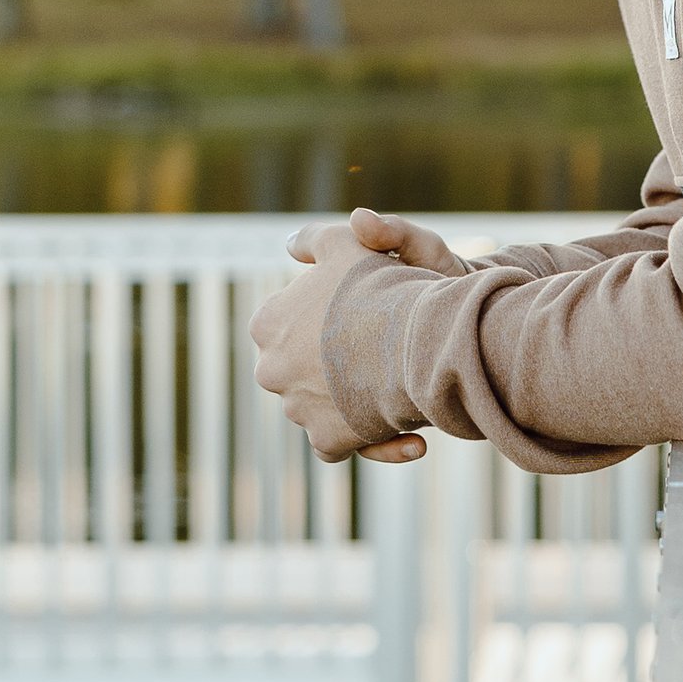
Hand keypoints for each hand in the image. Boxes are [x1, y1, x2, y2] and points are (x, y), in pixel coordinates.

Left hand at [249, 206, 449, 463]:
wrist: (416, 337)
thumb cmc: (380, 286)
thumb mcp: (346, 244)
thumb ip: (314, 239)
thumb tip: (290, 246)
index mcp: (266, 323)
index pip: (291, 324)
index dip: (328, 318)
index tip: (362, 313)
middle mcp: (269, 370)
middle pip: (303, 367)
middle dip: (336, 364)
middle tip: (381, 350)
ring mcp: (295, 410)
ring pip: (323, 405)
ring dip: (355, 400)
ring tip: (396, 384)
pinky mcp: (325, 441)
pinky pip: (342, 442)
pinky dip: (374, 438)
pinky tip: (410, 434)